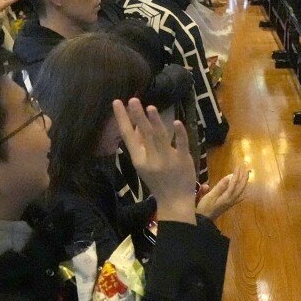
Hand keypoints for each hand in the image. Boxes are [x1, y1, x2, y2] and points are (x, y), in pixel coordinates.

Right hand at [112, 98, 196, 223]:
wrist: (174, 201)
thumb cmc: (158, 181)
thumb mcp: (143, 164)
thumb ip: (140, 144)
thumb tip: (136, 124)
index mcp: (139, 159)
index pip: (128, 136)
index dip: (122, 119)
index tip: (116, 102)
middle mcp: (151, 159)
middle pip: (143, 134)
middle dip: (137, 116)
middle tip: (132, 99)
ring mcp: (168, 160)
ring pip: (160, 138)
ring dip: (155, 122)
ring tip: (150, 107)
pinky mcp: (183, 161)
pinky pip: (181, 146)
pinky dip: (179, 134)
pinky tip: (176, 122)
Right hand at [196, 165, 250, 220]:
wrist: (204, 220)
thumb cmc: (205, 207)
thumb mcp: (210, 196)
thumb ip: (220, 187)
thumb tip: (228, 178)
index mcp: (227, 197)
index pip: (234, 183)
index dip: (237, 174)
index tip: (238, 166)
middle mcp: (232, 200)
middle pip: (240, 187)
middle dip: (244, 178)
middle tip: (246, 169)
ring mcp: (231, 203)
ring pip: (241, 191)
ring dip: (244, 183)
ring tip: (245, 176)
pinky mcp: (229, 204)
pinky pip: (239, 196)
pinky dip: (242, 190)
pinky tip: (241, 189)